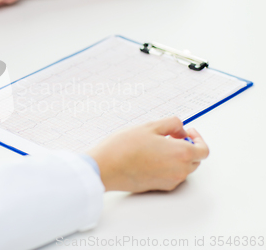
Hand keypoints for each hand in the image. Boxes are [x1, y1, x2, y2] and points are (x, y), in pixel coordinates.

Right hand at [88, 117, 209, 192]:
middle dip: (187, 147)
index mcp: (182, 154)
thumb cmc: (125, 147)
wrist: (106, 167)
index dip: (198, 138)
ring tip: (157, 146)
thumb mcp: (150, 126)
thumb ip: (172, 124)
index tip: (187, 132)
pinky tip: (151, 157)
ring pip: (183, 168)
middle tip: (171, 137)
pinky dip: (168, 166)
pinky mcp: (159, 187)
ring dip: (177, 157)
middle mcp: (180, 171)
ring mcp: (170, 181)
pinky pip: (172, 175)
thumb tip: (181, 130)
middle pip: (195, 160)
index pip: (203, 150)